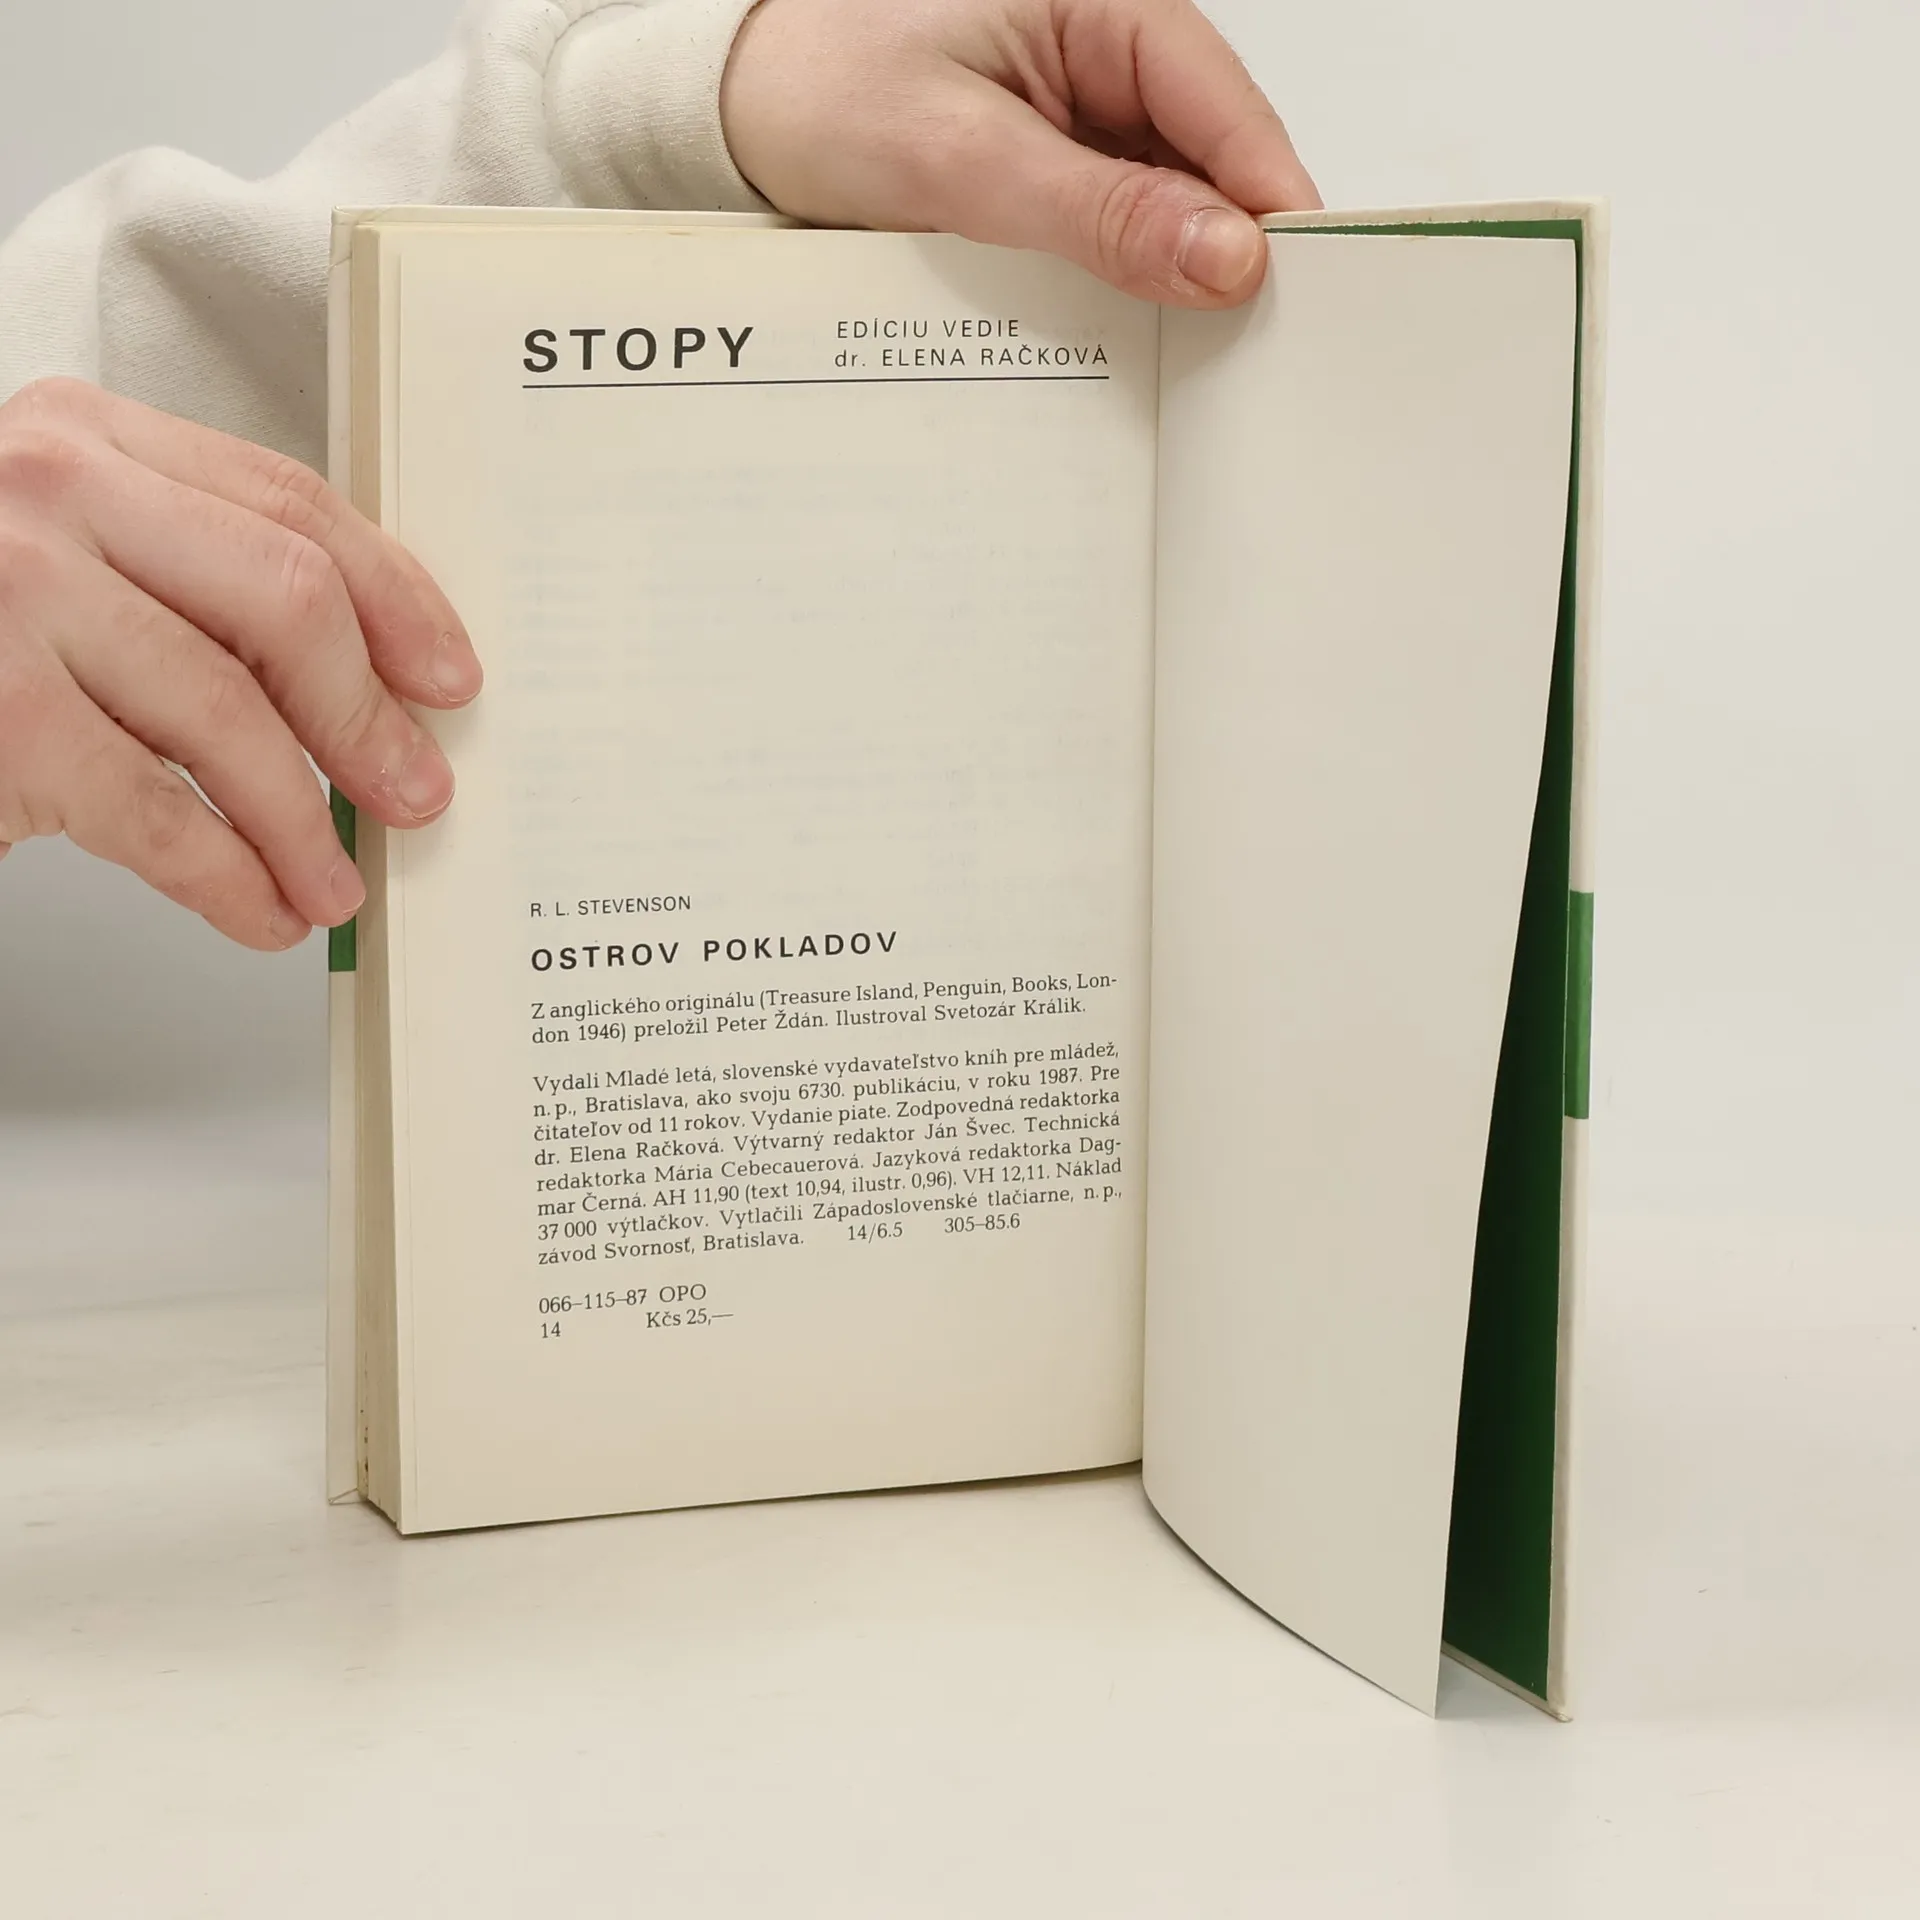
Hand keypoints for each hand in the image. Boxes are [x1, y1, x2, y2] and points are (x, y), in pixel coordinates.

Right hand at [0, 378, 480, 949]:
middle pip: (286, 603)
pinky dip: (225, 876)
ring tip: (332, 884)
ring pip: (228, 718)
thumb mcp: (72, 558)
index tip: (448, 676)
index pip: (290, 503)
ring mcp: (15, 594)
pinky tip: (257, 909)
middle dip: (366, 718)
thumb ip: (195, 582)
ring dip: (302, 823)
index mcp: (91, 440)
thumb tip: (369, 687)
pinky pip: (153, 811)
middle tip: (413, 791)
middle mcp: (52, 493)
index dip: (395, 599)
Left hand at [723, 0, 1319, 307]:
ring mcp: (1087, 114)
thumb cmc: (821, 87)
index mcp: (1105, 5)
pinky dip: (1123, 280)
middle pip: (1215, 163)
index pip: (1230, 110)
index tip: (1296, 301)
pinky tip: (1119, 330)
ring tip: (1180, 354)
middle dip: (1225, 253)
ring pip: (1171, 205)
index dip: (1271, 207)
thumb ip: (1097, 211)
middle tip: (1240, 356)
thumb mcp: (959, 156)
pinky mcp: (1058, 167)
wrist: (737, 106)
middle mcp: (1110, 52)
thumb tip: (1225, 257)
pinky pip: (1118, 228)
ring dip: (1171, 276)